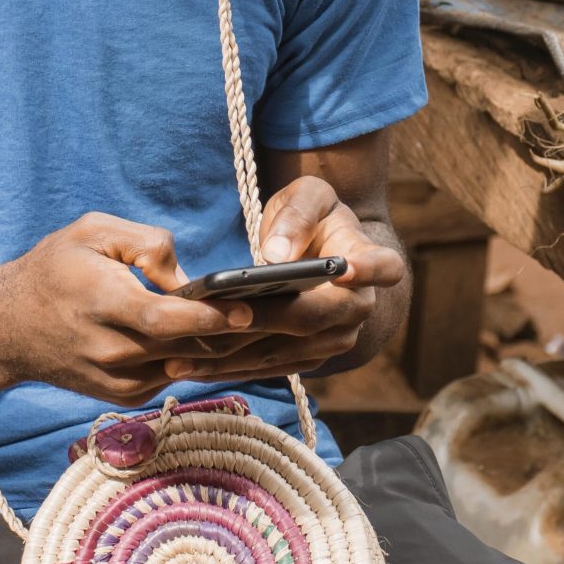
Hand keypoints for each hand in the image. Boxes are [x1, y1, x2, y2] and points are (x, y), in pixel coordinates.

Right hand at [0, 212, 255, 406]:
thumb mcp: (93, 231)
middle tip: (280, 314)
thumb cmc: (55, 267)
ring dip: (223, 351)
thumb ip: (145, 244)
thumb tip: (186, 277)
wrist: (9, 327)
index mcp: (103, 304)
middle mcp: (112, 351)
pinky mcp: (124, 396)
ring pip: (185, 368)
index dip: (209, 318)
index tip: (248, 307)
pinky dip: (200, 360)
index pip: (165, 320)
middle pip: (185, 349)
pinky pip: (173, 376)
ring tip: (265, 326)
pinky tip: (227, 341)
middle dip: (232, 334)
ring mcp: (118, 381)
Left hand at [163, 177, 404, 382]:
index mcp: (370, 260)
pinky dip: (230, 368)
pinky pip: (268, 367)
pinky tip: (191, 367)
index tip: (343, 267)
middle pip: (310, 321)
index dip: (366, 269)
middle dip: (257, 322)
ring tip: (180, 356)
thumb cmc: (315, 215)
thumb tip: (275, 255)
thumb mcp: (309, 196)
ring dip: (232, 357)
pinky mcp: (307, 357)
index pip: (382, 266)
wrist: (323, 246)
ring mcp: (334, 340)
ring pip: (284, 352)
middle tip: (208, 321)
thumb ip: (297, 216)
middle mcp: (357, 308)